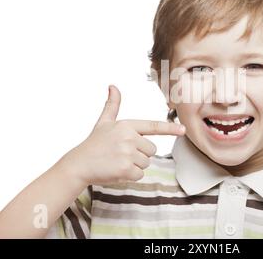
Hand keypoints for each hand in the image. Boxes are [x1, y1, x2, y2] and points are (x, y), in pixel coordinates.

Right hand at [61, 85, 184, 185]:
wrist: (78, 164)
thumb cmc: (94, 144)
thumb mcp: (104, 122)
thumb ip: (112, 105)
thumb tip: (113, 86)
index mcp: (127, 125)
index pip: (153, 126)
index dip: (170, 128)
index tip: (183, 130)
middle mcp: (129, 137)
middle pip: (151, 150)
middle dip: (140, 154)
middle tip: (121, 154)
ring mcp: (128, 153)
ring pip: (146, 163)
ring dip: (134, 166)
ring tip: (117, 161)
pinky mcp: (126, 169)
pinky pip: (140, 175)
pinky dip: (130, 176)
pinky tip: (117, 171)